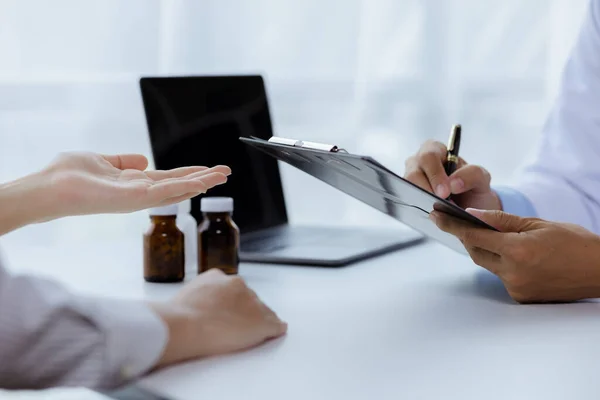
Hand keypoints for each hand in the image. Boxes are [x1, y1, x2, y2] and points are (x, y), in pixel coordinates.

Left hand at [41, 152, 230, 217]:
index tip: (209, 169)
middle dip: (203, 178)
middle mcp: (139, 192)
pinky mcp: (133, 200)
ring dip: (200, 182)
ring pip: (176, 189)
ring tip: (222, 176)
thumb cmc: (67, 175)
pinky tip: (201, 182)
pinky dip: (184, 187)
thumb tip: (144, 158)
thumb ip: (123, 160)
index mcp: (133, 183)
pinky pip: (164, 192)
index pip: (168, 178)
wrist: (49, 188)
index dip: (189, 173)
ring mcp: (138, 198)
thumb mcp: (101, 159)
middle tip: (226, 173)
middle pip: (178, 184)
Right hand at [151, 269, 286, 366]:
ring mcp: (252, 304)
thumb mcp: (187, 294)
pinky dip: (275, 330)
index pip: (234, 289)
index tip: (228, 312)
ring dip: (257, 321)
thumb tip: (198, 305)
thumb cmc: (178, 315)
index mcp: (220, 277)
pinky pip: (277, 325)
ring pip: (264, 311)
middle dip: (244, 311)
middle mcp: (239, 286)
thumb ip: (199, 295)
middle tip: (232, 326)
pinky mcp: (262, 322)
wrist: (185, 325)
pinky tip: (275, 333)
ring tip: (245, 334)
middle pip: (250, 299)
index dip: (232, 303)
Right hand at [404, 140, 500, 209]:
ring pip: (408, 188)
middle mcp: (419, 163)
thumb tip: (453, 184)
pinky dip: (418, 207)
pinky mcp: (409, 195)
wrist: (472, 207)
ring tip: (437, 209)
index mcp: (436, 151)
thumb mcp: (482, 178)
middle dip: (427, 189)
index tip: (446, 192)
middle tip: (441, 202)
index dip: (435, 174)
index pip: (429, 156)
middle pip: (413, 173)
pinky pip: (407, 200)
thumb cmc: (473, 187)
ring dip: (422, 199)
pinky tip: (431, 214)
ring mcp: (411, 179)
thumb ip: (472, 175)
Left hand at [430, 209, 599, 302]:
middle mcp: (513, 272)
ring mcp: (516, 287)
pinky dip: (501, 263)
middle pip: (475, 251)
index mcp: (517, 250)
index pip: (473, 235)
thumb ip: (502, 221)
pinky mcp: (521, 296)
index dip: (452, 225)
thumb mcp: (538, 224)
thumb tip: (473, 215)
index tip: (436, 216)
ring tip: (488, 234)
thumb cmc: (576, 243)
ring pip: (487, 264)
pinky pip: (501, 276)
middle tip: (455, 221)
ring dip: (484, 249)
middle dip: (465, 236)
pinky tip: (512, 254)